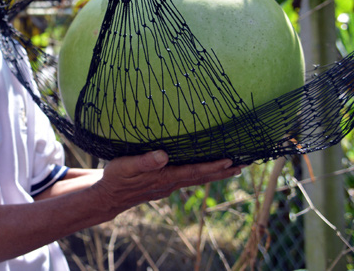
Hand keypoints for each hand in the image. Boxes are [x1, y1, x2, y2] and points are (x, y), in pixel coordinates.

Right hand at [90, 151, 241, 217]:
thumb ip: (144, 161)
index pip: (193, 171)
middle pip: (202, 177)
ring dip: (217, 173)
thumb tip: (164, 155)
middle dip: (223, 171)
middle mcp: (171, 183)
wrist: (109, 197)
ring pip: (198, 178)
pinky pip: (189, 177)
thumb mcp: (125, 167)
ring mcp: (169, 185)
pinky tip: (208, 168)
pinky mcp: (165, 184)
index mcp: (164, 177)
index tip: (230, 161)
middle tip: (245, 164)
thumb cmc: (115, 178)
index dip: (212, 166)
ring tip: (235, 167)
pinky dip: (203, 173)